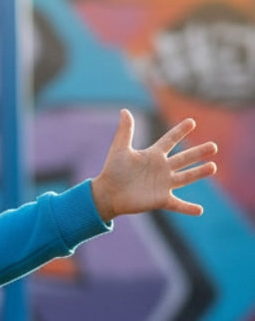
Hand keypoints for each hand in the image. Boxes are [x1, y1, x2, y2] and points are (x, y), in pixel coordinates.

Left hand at [90, 110, 216, 221]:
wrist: (106, 194)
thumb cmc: (112, 171)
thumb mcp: (120, 149)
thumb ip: (125, 131)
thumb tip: (125, 110)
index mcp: (153, 155)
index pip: (170, 140)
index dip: (180, 131)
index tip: (191, 122)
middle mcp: (161, 168)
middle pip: (184, 158)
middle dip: (199, 152)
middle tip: (213, 146)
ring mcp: (163, 184)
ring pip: (186, 177)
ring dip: (199, 173)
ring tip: (213, 167)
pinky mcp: (160, 200)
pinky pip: (177, 204)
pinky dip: (188, 208)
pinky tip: (200, 210)